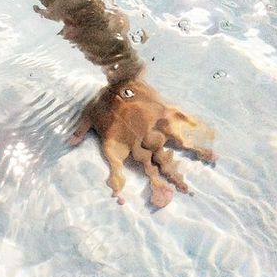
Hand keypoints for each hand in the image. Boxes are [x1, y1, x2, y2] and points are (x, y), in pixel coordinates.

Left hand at [68, 78, 214, 208]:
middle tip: (176, 198)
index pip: (117, 168)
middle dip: (163, 183)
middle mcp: (139, 139)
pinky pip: (182, 128)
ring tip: (194, 182)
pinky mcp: (165, 114)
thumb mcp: (88, 113)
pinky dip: (195, 137)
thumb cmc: (103, 97)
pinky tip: (207, 147)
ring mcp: (154, 128)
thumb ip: (81, 130)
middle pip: (151, 166)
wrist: (120, 75)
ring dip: (180, 168)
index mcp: (119, 141)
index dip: (117, 184)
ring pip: (169, 152)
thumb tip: (69, 143)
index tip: (121, 200)